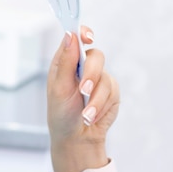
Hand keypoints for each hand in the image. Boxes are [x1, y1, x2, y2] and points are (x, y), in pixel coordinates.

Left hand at [47, 27, 119, 171]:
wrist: (77, 138)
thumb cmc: (62, 113)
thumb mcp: (59, 88)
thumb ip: (66, 61)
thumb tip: (70, 35)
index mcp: (65, 62)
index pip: (76, 39)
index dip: (83, 33)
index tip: (87, 37)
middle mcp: (82, 67)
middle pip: (96, 56)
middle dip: (91, 74)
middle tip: (83, 90)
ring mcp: (98, 78)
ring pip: (105, 77)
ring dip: (95, 99)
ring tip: (85, 114)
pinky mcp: (111, 91)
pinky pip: (113, 91)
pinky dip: (102, 105)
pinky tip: (92, 116)